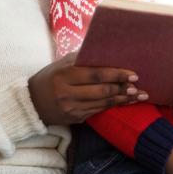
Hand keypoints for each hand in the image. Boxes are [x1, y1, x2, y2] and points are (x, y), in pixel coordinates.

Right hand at [28, 52, 148, 125]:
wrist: (32, 103)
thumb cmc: (51, 77)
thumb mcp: (62, 63)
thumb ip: (84, 59)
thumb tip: (110, 55)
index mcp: (64, 75)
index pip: (96, 75)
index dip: (117, 75)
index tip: (133, 74)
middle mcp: (68, 93)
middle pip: (103, 90)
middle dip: (124, 88)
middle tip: (139, 86)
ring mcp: (72, 108)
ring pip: (104, 103)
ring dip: (124, 99)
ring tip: (140, 95)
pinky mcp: (76, 118)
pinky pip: (100, 111)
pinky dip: (115, 105)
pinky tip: (127, 102)